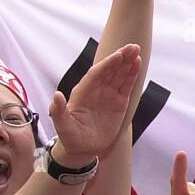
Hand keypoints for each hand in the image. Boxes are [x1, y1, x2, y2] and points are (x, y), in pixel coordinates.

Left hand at [49, 44, 140, 162]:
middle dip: (120, 58)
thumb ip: (59, 110)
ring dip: (128, 63)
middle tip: (132, 47)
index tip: (118, 56)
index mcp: (82, 92)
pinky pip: (126, 87)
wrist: (83, 147)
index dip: (107, 65)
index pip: (96, 74)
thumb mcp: (62, 125)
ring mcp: (108, 95)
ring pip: (119, 75)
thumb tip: (57, 95)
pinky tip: (137, 66)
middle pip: (109, 70)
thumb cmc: (70, 136)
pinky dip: (132, 76)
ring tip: (137, 52)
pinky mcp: (118, 103)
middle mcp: (96, 90)